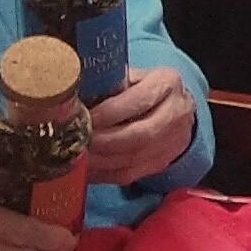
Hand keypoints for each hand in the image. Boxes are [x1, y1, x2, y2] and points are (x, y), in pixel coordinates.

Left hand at [85, 66, 195, 185]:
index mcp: (166, 84)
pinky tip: (85, 168)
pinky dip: (102, 174)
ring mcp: (171, 142)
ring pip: (132, 158)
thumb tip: (74, 99)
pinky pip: (128, 174)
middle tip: (78, 140)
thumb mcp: (129, 76)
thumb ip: (108, 85)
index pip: (139, 101)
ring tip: (76, 155)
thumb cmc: (142, 88)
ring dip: (100, 160)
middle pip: (140, 135)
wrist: (173, 108)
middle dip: (104, 140)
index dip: (109, 112)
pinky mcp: (160, 163)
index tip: (85, 117)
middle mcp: (176, 113)